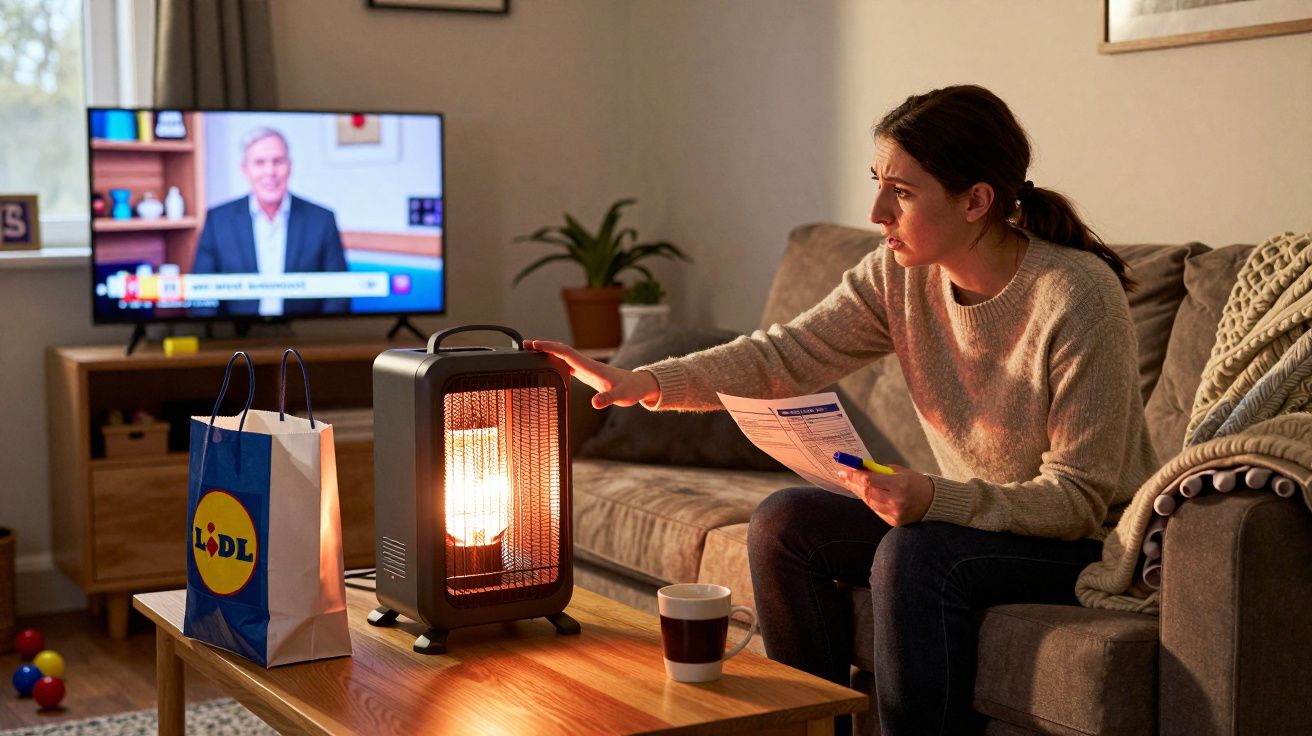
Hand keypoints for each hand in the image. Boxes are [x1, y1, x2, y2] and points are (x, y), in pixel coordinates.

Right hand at [524, 340, 660, 408]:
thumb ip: (608, 399)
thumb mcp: (621, 396)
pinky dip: (554, 361)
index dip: (550, 347)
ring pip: (562, 356)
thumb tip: (595, 403)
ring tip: (529, 352)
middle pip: (561, 350)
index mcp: (591, 366)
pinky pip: (566, 364)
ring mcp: (585, 368)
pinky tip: (546, 365)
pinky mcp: (586, 373)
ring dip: (547, 352)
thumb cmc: (630, 389)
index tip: (535, 344)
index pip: (566, 353)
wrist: (638, 385)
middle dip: (543, 346)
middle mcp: (586, 364)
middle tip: (524, 345)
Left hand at [836, 464, 934, 526]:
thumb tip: (859, 469)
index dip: (854, 476)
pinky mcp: (894, 522)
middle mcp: (896, 501)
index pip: (869, 481)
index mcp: (899, 485)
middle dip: (853, 483)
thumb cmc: (916, 483)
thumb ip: (879, 471)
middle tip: (844, 476)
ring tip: (852, 484)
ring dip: (859, 492)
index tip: (844, 471)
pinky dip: (869, 501)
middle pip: (866, 492)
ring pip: (869, 503)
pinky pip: (876, 510)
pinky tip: (865, 494)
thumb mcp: (900, 472)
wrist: (934, 502)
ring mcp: (895, 514)